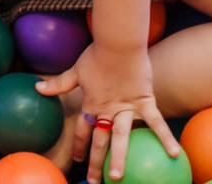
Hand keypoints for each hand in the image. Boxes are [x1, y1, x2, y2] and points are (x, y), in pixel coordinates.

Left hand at [36, 44, 179, 183]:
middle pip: (100, 140)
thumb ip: (59, 83)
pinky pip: (155, 122)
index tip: (77, 160)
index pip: (83, 129)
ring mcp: (126, 107)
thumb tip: (37, 88)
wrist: (118, 42)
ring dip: (119, 158)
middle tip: (95, 181)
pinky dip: (164, 137)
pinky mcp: (144, 100)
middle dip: (96, 162)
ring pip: (121, 137)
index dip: (80, 145)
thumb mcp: (75, 70)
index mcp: (91, 103)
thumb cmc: (97, 54)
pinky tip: (174, 154)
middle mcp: (107, 110)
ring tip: (118, 178)